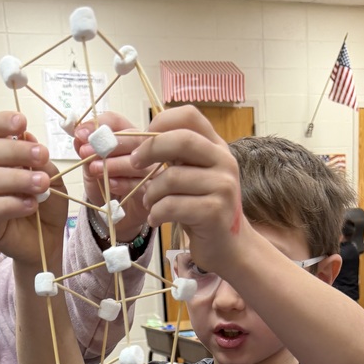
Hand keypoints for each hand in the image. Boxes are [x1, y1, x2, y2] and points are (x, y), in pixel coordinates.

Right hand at [0, 111, 64, 267]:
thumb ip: (41, 161)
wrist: (48, 241)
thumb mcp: (52, 179)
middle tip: (43, 156)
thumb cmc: (47, 207)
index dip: (2, 122)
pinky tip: (31, 205)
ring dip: (18, 178)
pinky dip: (11, 204)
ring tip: (42, 185)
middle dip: (18, 151)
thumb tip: (26, 136)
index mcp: (0, 158)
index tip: (22, 121)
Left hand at [75, 112, 150, 240]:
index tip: (79, 133)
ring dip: (113, 164)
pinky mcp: (154, 190)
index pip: (116, 121)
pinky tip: (110, 184)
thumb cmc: (105, 187)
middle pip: (133, 137)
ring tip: (95, 169)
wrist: (116, 216)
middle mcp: (143, 149)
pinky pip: (141, 184)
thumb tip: (78, 137)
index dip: (98, 124)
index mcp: (125, 137)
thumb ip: (86, 153)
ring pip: (138, 161)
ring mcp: (152, 169)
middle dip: (107, 143)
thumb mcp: (90, 169)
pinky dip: (124, 183)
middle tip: (86, 151)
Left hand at [130, 105, 246, 275]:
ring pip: (172, 178)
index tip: (143, 140)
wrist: (229, 247)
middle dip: (149, 150)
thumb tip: (137, 138)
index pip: (189, 116)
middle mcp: (224, 161)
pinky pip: (172, 205)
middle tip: (134, 164)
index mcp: (217, 147)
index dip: (160, 123)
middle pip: (181, 140)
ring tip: (149, 203)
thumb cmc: (203, 210)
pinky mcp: (214, 212)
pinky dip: (156, 213)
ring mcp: (222, 186)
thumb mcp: (193, 176)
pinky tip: (155, 219)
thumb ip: (176, 156)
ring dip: (151, 193)